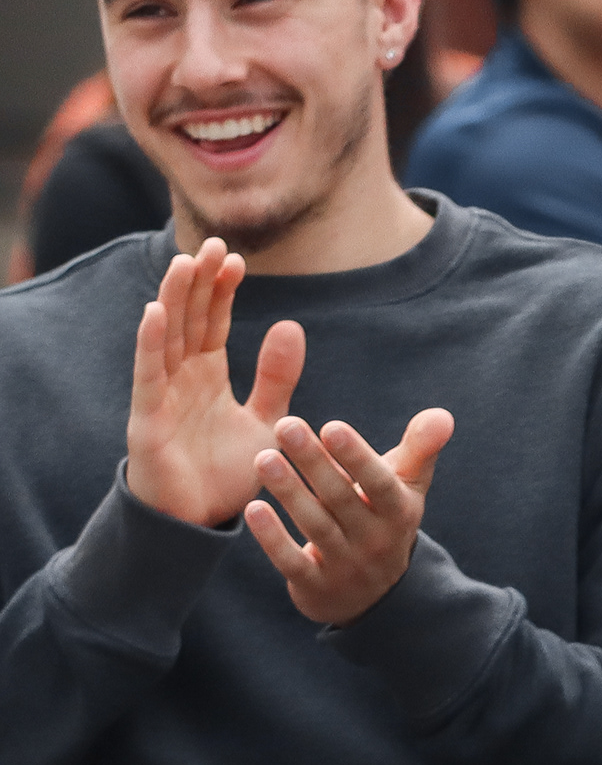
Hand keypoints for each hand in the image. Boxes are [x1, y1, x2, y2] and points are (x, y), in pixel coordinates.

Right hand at [125, 241, 301, 528]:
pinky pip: (147, 374)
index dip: (222, 290)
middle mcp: (181, 378)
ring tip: (184, 262)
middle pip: (188, 319)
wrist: (199, 523)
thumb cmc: (227, 473)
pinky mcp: (146, 418)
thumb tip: (291, 324)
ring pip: (166, 337)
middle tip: (213, 242)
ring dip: (173, 299)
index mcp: (208, 375)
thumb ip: (277, 377)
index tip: (237, 257)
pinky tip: (153, 311)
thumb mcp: (266, 420)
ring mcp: (161, 394)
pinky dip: (149, 343)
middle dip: (199, 282)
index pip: (213, 322)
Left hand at [246, 411, 454, 626]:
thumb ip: (420, 449)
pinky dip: (272, 537)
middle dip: (313, 461)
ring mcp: (346, 566)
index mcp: (399, 512)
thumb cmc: (384, 521)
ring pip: (315, 525)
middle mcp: (375, 540)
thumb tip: (442, 414)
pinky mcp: (314, 586)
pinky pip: (292, 561)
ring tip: (263, 458)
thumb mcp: (406, 489)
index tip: (331, 427)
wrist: (373, 596)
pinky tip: (253, 508)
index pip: (380, 483)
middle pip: (341, 498)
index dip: (357, 457)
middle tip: (285, 425)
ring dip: (289, 491)